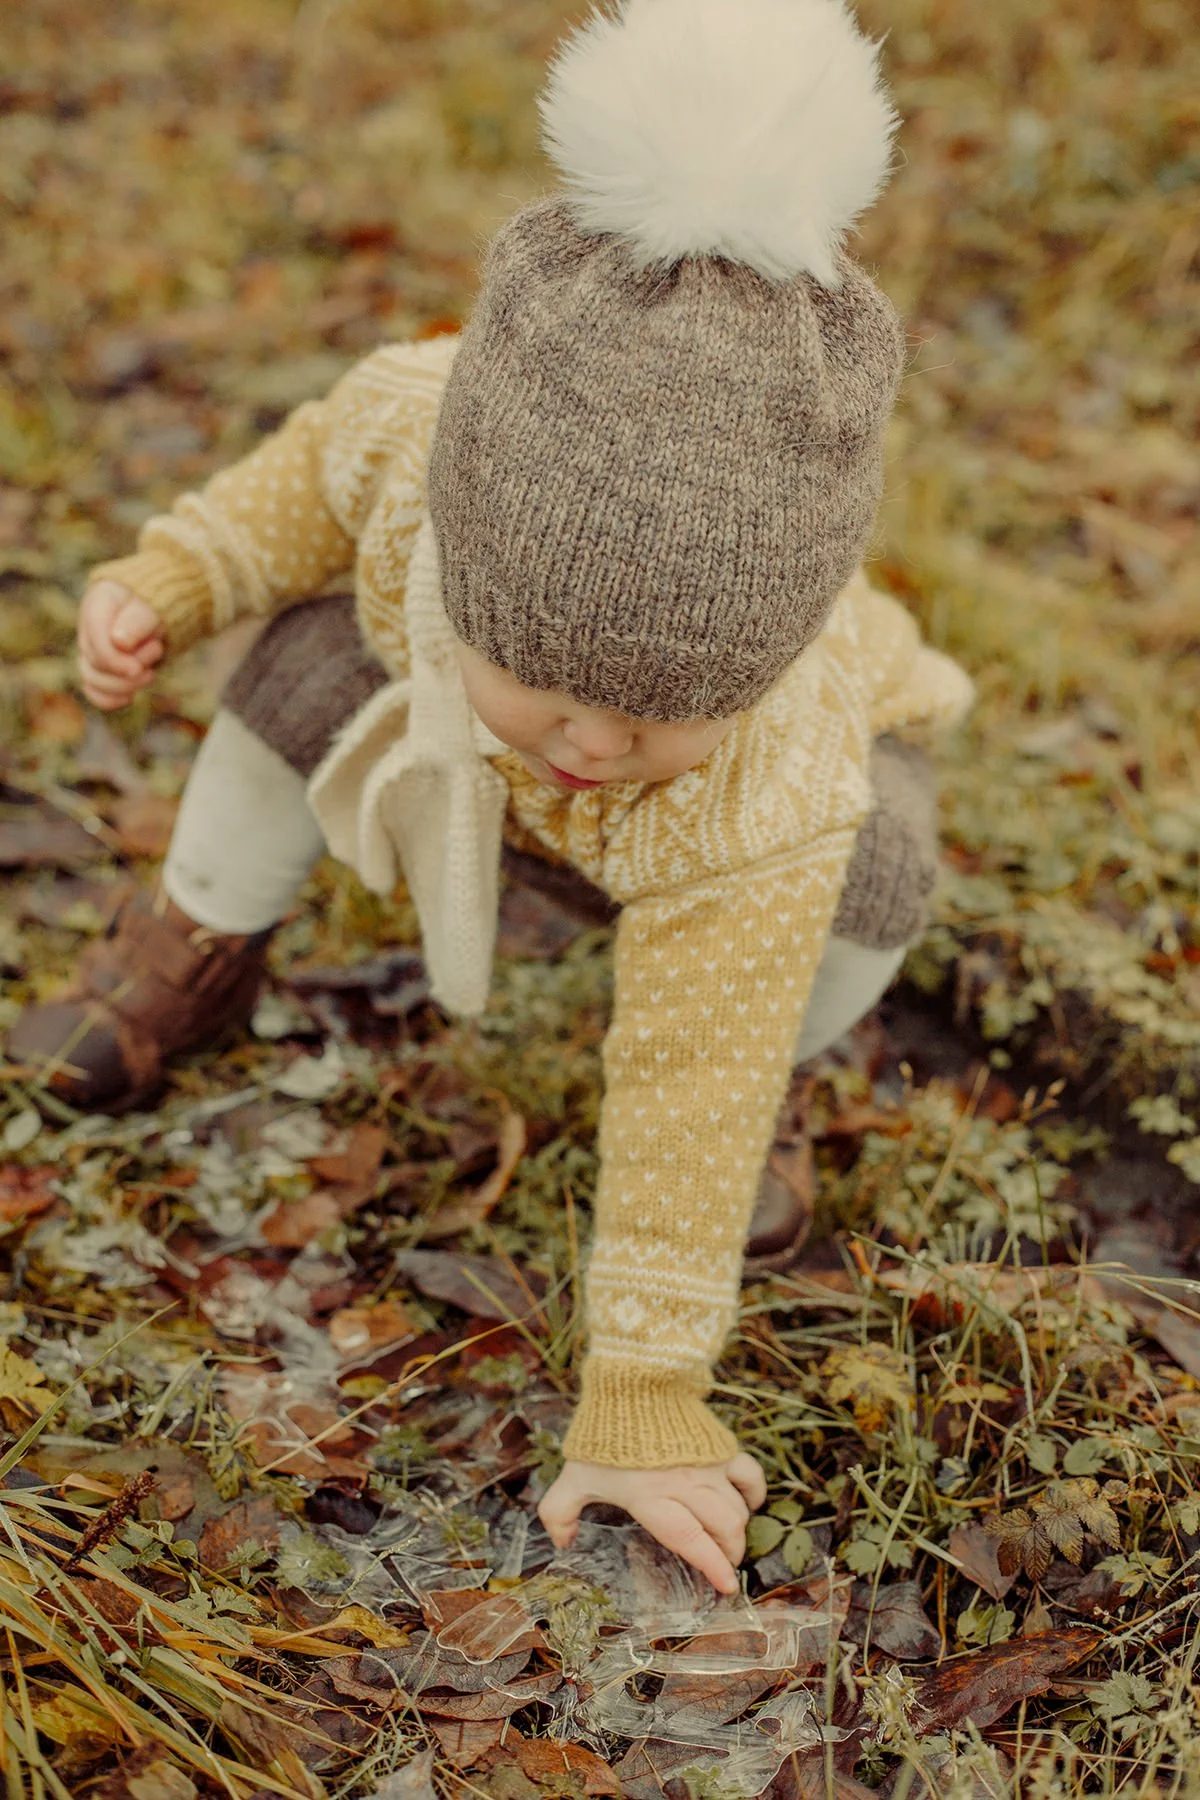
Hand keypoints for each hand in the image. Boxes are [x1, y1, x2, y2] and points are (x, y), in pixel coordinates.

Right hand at [78, 579, 164, 710]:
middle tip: (157, 651)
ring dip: (123, 685)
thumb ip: (136, 622)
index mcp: (97, 605)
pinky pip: (93, 691)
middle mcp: (88, 629)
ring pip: (91, 679)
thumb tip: (119, 643)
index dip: (114, 660)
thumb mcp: (151, 608)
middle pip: (94, 663)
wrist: (158, 611)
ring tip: (150, 672)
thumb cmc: (154, 605)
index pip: (95, 639)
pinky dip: (109, 699)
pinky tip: (129, 698)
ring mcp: (91, 650)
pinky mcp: (99, 669)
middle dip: (129, 669)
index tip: (138, 669)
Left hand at [538, 1454, 766, 1595]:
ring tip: (730, 1542)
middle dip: (729, 1554)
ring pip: (736, 1508)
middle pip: (722, 1528)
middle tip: (724, 1565)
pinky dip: (754, 1493)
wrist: (634, 1383)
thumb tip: (563, 1543)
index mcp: (651, 1497)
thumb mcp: (575, 1475)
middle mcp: (685, 1484)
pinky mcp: (721, 1447)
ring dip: (738, 1531)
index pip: (689, 1539)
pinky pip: (750, 1474)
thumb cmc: (604, 1435)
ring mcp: (707, 1465)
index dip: (711, 1565)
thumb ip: (560, 1512)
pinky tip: (749, 1503)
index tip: (727, 1586)